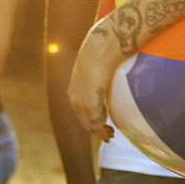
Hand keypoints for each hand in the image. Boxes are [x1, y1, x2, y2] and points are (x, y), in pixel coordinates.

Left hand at [67, 26, 123, 142]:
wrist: (99, 48)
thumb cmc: (100, 54)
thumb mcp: (95, 68)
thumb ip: (98, 76)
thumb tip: (109, 75)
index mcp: (74, 90)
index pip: (80, 112)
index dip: (90, 120)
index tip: (101, 124)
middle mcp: (74, 99)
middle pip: (84, 121)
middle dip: (96, 129)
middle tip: (109, 134)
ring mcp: (81, 102)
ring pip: (89, 125)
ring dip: (100, 132)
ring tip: (111, 135)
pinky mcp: (90, 104)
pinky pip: (96, 123)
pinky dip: (102, 132)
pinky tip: (109, 135)